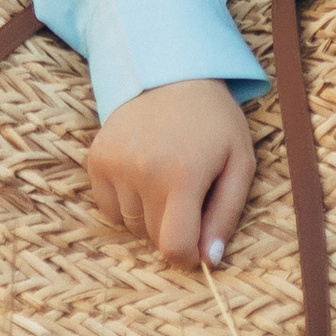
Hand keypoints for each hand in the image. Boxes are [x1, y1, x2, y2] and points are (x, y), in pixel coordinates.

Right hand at [85, 78, 257, 267]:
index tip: (197, 246)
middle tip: (188, 196)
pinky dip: (126, 203)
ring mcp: (115, 163)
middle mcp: (143, 170)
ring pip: (130, 224)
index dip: (187, 257)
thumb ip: (226, 215)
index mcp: (183, 175)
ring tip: (165, 179)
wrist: (172, 74)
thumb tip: (209, 261)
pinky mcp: (96, 158)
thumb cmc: (214, 123)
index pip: (174, 246)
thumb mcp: (239, 163)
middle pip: (152, 237)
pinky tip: (143, 174)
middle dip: (173, 229)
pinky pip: (108, 208)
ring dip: (149, 215)